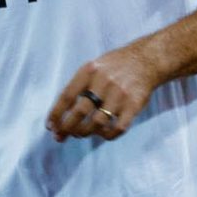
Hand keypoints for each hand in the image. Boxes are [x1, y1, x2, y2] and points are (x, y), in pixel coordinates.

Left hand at [46, 44, 161, 141]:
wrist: (146, 60)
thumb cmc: (115, 66)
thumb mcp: (94, 66)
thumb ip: (79, 85)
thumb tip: (61, 114)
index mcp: (89, 71)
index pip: (67, 96)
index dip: (56, 114)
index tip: (50, 127)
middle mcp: (104, 82)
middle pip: (80, 111)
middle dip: (67, 128)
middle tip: (62, 136)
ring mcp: (120, 94)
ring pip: (97, 123)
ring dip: (85, 132)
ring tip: (80, 134)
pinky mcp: (134, 105)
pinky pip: (118, 128)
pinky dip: (108, 135)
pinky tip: (102, 134)